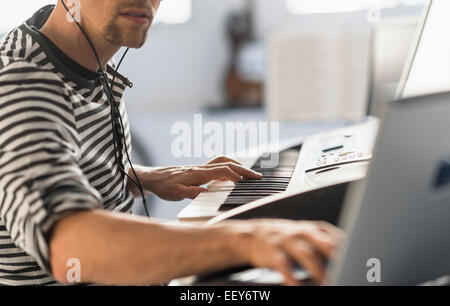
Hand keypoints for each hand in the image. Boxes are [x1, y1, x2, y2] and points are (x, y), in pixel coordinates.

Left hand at [140, 156, 261, 200]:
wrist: (152, 177)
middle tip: (257, 177)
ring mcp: (200, 167)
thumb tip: (206, 193)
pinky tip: (231, 174)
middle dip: (244, 169)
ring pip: (223, 161)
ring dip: (237, 165)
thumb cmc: (163, 186)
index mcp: (198, 173)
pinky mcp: (198, 169)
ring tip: (248, 174)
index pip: (223, 171)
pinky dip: (228, 166)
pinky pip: (217, 164)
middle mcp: (201, 168)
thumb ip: (190, 192)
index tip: (248, 183)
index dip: (237, 176)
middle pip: (227, 163)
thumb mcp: (175, 193)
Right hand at [224, 220, 342, 285]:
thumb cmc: (283, 240)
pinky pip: (284, 264)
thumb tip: (349, 258)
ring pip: (306, 254)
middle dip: (339, 258)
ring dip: (318, 270)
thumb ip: (325, 245)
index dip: (350, 249)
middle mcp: (302, 232)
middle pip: (325, 243)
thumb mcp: (305, 237)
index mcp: (314, 229)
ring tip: (326, 283)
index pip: (337, 238)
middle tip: (349, 269)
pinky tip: (296, 286)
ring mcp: (286, 240)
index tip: (361, 260)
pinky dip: (291, 277)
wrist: (249, 236)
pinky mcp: (272, 251)